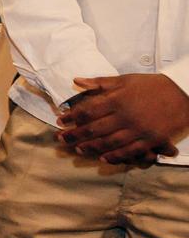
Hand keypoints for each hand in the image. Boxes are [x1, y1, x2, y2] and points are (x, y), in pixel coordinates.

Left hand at [59, 74, 188, 165]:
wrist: (183, 92)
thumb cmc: (152, 85)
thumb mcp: (126, 80)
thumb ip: (100, 82)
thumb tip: (76, 80)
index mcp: (117, 99)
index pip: (88, 111)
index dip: (72, 117)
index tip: (60, 121)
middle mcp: (125, 116)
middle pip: (94, 129)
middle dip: (75, 135)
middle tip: (61, 139)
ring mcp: (138, 130)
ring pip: (109, 142)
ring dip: (91, 147)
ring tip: (78, 149)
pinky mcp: (151, 140)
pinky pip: (130, 151)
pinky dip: (115, 156)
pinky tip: (103, 158)